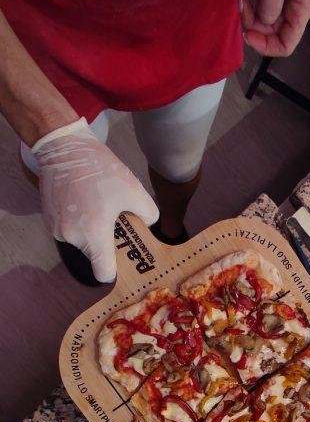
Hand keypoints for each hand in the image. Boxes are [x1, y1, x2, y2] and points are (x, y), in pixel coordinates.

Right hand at [34, 119, 158, 281]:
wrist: (64, 148)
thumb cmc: (100, 170)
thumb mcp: (134, 190)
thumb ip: (148, 214)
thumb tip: (147, 225)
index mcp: (94, 235)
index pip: (104, 274)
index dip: (115, 270)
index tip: (121, 257)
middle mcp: (72, 237)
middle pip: (94, 254)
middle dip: (104, 241)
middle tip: (112, 218)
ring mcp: (57, 230)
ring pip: (81, 241)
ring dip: (90, 230)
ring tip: (96, 204)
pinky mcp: (48, 220)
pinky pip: (69, 229)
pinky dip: (77, 221)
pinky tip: (82, 200)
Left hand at [241, 0, 309, 56]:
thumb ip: (269, 5)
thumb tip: (263, 24)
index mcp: (305, 3)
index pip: (287, 43)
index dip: (265, 45)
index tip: (246, 33)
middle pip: (276, 28)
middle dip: (255, 23)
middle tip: (240, 6)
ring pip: (270, 12)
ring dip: (255, 6)